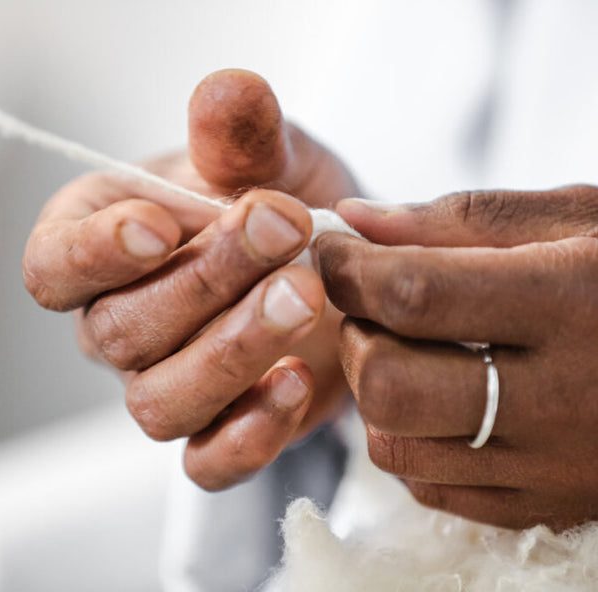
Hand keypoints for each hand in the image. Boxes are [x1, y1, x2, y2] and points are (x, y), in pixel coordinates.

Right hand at [23, 69, 358, 489]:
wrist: (335, 264)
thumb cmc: (285, 205)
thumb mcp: (270, 158)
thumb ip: (243, 135)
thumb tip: (230, 93)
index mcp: (106, 250)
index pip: (55, 267)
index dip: (95, 252)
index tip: (162, 222)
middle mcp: (124, 325)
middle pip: (122, 332)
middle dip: (204, 282)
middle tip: (285, 230)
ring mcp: (169, 385)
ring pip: (161, 403)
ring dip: (231, 353)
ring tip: (304, 297)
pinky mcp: (222, 427)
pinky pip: (209, 462)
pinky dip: (248, 434)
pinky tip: (298, 384)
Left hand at [315, 185, 597, 529]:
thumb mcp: (575, 219)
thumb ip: (459, 218)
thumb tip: (357, 221)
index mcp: (572, 302)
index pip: (414, 293)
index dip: (348, 269)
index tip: (331, 251)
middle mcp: (564, 398)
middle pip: (390, 382)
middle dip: (355, 334)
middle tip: (370, 305)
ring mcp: (554, 466)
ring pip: (396, 445)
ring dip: (373, 390)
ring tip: (403, 350)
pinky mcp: (546, 506)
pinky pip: (432, 485)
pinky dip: (409, 438)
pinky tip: (436, 400)